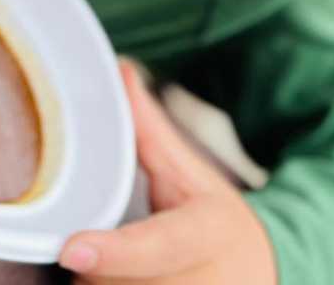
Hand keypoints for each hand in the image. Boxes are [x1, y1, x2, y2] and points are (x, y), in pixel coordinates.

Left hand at [60, 62, 277, 284]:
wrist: (261, 271)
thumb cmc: (211, 220)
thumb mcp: (189, 171)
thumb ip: (149, 128)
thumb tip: (122, 70)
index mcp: (207, 232)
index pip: (156, 245)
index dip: (114, 252)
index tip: (72, 250)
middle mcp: (204, 282)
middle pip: (118, 280)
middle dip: (95, 262)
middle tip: (98, 245)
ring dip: (96, 281)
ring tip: (113, 264)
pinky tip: (114, 277)